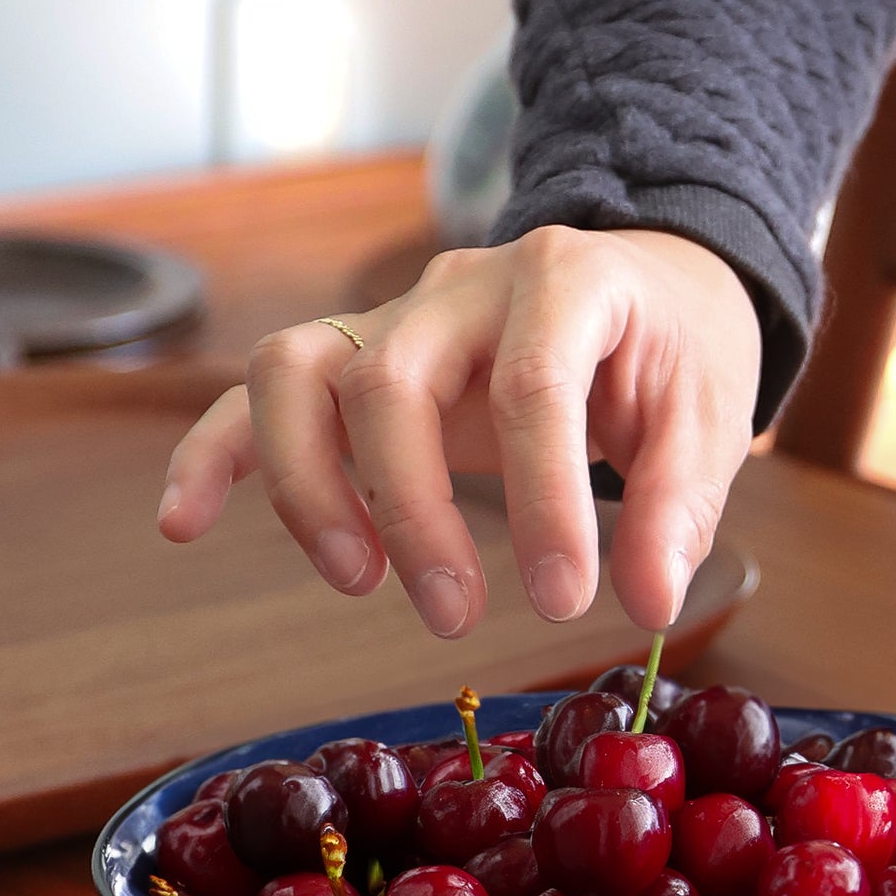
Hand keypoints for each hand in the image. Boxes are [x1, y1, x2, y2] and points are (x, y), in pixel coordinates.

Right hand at [156, 226, 763, 642]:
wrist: (651, 281)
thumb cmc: (676, 348)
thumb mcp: (711, 416)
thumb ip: (677, 508)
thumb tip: (646, 604)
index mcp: (565, 281)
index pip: (532, 383)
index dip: (543, 498)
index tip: (567, 599)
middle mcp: (462, 286)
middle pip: (390, 378)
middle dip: (413, 509)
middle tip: (459, 615)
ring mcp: (396, 314)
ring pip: (299, 370)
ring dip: (309, 485)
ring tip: (357, 579)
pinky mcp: (357, 355)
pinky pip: (262, 392)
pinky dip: (215, 452)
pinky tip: (184, 524)